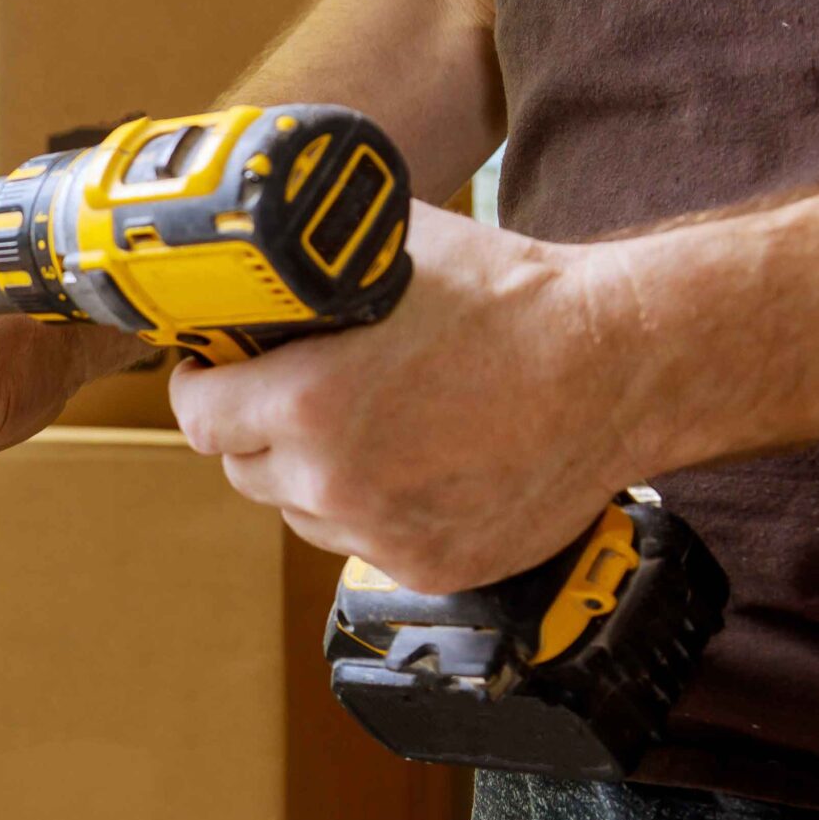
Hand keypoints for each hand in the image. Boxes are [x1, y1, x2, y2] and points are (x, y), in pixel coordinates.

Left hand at [167, 202, 646, 592]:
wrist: (620, 367)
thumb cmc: (513, 301)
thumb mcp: (393, 253)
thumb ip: (310, 265)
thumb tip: (256, 251)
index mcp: (306, 404)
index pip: (198, 417)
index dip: (203, 387)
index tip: (216, 372)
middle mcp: (334, 482)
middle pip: (243, 469)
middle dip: (256, 431)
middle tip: (290, 396)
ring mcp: (383, 533)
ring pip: (302, 511)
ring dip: (312, 476)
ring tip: (364, 428)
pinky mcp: (430, 568)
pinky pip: (364, 541)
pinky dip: (374, 510)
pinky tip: (414, 464)